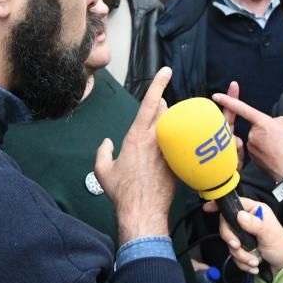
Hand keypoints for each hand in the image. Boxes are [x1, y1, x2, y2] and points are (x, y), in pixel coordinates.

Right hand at [95, 67, 173, 244]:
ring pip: (174, 126)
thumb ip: (102, 152)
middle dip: (162, 107)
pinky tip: (175, 149)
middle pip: (165, 111)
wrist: (142, 212)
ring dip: (170, 125)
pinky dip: (177, 143)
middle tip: (159, 111)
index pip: (150, 103)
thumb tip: (106, 143)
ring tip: (165, 132)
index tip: (166, 70)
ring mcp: (169, 151)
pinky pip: (180, 145)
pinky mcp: (177, 163)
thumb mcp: (103, 171)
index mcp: (136, 137)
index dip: (159, 84)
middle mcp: (155, 140)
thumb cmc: (122, 193)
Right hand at [203, 198, 282, 273]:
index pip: (234, 204)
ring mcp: (242, 235)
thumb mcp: (269, 233)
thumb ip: (255, 224)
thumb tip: (239, 215)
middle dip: (232, 239)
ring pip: (230, 243)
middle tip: (238, 247)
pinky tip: (254, 266)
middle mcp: (246, 221)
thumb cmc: (280, 245)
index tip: (207, 208)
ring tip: (255, 261)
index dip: (220, 205)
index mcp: (254, 211)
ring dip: (241, 256)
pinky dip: (242, 263)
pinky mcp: (241, 249)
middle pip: (226, 225)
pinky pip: (233, 255)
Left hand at [212, 93, 282, 182]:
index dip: (228, 101)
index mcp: (262, 123)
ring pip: (257, 139)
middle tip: (281, 140)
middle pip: (256, 127)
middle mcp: (253, 134)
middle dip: (267, 131)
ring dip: (266, 142)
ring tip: (279, 150)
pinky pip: (257, 149)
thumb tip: (272, 123)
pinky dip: (265, 151)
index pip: (242, 109)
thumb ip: (278, 121)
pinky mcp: (252, 157)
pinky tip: (275, 156)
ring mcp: (251, 147)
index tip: (216, 96)